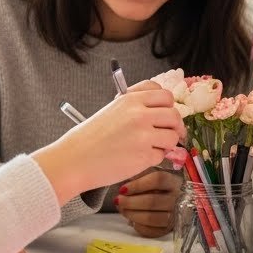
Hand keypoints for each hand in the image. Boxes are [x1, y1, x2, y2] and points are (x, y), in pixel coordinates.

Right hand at [31, 82, 184, 205]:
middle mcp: (140, 114)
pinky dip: (154, 158)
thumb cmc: (91, 135)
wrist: (77, 158)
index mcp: (131, 99)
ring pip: (172, 136)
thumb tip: (162, 111)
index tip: (167, 112)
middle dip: (176, 125)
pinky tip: (139, 157)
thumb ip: (137, 106)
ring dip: (167, 143)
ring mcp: (144, 136)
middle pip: (174, 114)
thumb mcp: (114, 109)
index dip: (168, 105)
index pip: (164, 94)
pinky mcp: (144, 157)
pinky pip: (161, 155)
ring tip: (153, 147)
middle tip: (173, 132)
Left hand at [114, 166, 181, 236]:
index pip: (157, 180)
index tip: (123, 188)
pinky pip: (151, 231)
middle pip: (152, 201)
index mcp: (173, 182)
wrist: (179, 201)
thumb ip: (141, 176)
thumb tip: (126, 185)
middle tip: (118, 200)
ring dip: (132, 214)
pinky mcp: (169, 231)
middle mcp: (177, 200)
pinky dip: (139, 226)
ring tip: (122, 209)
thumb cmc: (162, 185)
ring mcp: (174, 217)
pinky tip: (131, 220)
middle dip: (131, 202)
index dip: (138, 184)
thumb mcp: (154, 175)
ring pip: (151, 218)